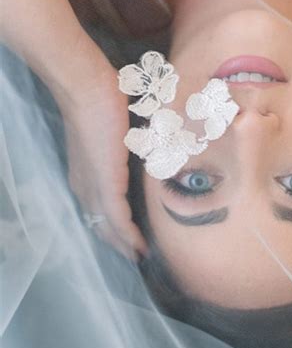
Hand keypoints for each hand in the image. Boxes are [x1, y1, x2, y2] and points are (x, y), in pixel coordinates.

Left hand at [58, 67, 147, 260]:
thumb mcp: (116, 127)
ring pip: (107, 227)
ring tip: (140, 257)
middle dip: (118, 242)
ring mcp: (93, 187)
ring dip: (124, 244)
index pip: (98, 207)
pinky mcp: (105, 187)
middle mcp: (85, 185)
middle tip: (137, 256)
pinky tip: (139, 248)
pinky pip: (117, 220)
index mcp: (86, 172)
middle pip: (99, 223)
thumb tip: (150, 140)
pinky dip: (128, 237)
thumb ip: (128, 142)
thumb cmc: (101, 99)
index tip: (129, 235)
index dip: (112, 224)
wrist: (86, 90)